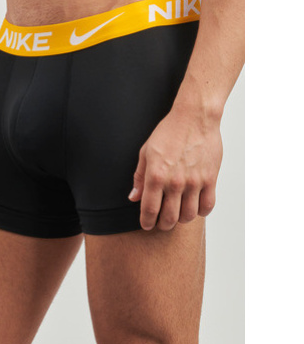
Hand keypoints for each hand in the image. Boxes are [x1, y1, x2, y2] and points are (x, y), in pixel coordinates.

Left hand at [129, 107, 222, 230]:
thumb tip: (134, 197)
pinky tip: (194, 206)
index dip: (146, 221)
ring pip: (188, 216)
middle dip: (163, 225)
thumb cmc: (168, 132)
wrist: (195, 118)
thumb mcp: (146, 152)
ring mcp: (194, 182)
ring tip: (177, 214)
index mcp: (156, 175)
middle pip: (169, 218)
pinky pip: (207, 206)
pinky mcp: (210, 179)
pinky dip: (200, 212)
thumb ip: (139, 177)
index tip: (146, 225)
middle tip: (161, 223)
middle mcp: (175, 182)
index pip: (149, 209)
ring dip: (181, 219)